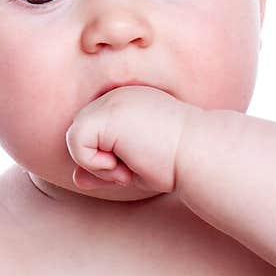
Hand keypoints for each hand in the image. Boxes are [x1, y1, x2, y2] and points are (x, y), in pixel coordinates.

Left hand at [65, 85, 195, 194]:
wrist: (200, 154)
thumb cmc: (176, 164)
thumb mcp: (134, 169)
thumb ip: (104, 169)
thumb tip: (76, 179)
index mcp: (127, 104)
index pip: (93, 133)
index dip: (105, 159)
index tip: (135, 165)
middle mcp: (116, 97)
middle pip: (80, 134)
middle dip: (98, 162)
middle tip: (130, 169)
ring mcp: (111, 101)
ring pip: (74, 137)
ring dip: (96, 164)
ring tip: (127, 167)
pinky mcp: (106, 114)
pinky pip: (75, 142)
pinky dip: (93, 163)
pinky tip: (123, 164)